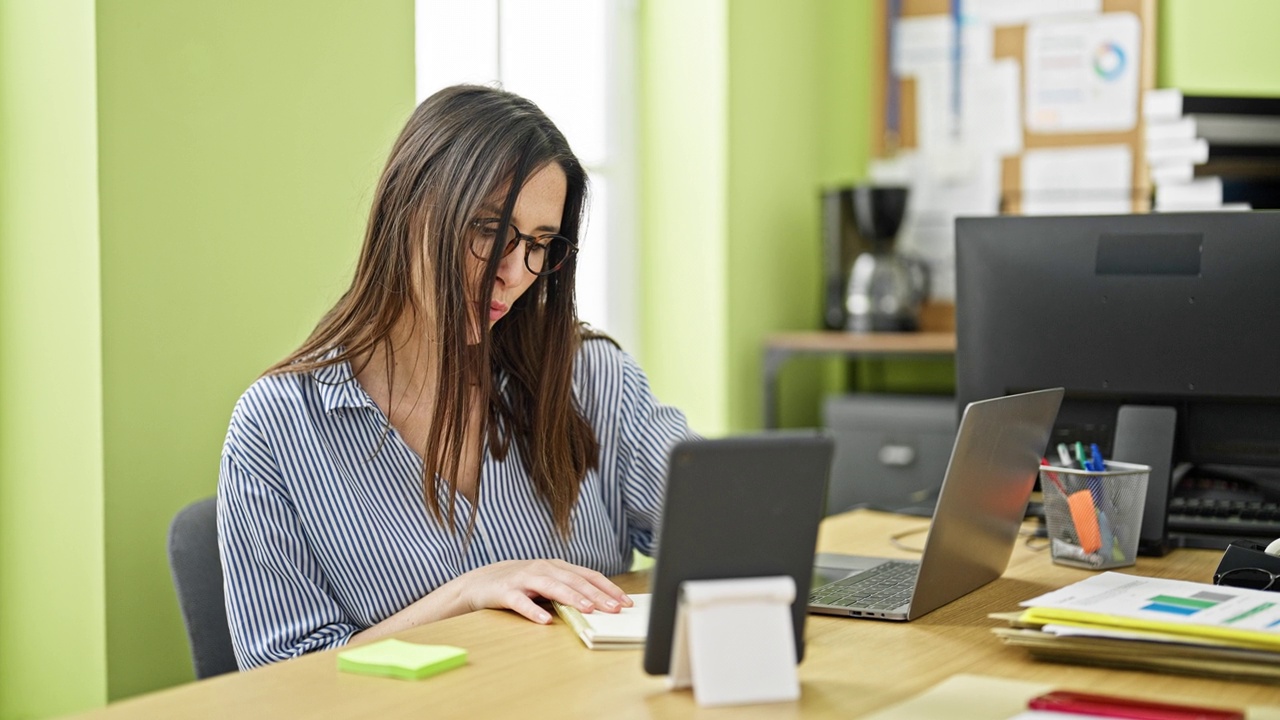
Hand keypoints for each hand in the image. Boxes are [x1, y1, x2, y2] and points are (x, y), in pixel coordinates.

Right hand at [452, 559, 632, 623]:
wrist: (478, 583)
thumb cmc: (519, 584)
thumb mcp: (546, 583)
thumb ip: (568, 590)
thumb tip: (600, 605)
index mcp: (556, 567)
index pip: (588, 576)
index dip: (608, 588)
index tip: (625, 602)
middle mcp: (543, 569)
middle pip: (574, 581)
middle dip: (597, 594)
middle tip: (615, 608)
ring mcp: (524, 578)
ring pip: (552, 587)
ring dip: (572, 598)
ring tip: (588, 610)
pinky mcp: (506, 592)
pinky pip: (521, 602)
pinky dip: (533, 611)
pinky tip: (545, 621)